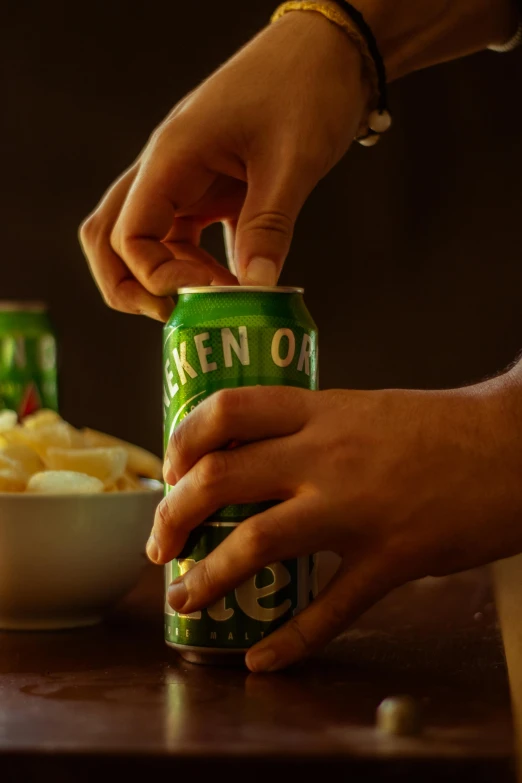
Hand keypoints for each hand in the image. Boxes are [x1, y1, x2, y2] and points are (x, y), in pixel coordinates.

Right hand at [79, 9, 367, 320]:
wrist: (329, 51)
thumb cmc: (306, 88)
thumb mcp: (292, 162)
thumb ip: (269, 228)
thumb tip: (254, 290)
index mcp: (173, 157)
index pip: (129, 233)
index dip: (157, 276)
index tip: (207, 294)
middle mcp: (166, 169)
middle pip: (110, 238)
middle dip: (128, 285)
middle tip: (173, 316)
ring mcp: (184, 178)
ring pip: (144, 239)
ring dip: (166, 277)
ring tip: (211, 303)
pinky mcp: (208, 186)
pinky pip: (183, 235)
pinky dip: (196, 266)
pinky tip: (233, 282)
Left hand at [149, 374, 521, 671]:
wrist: (513, 445)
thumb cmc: (442, 427)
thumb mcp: (365, 409)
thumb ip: (313, 430)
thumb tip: (260, 453)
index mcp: (321, 411)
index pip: (226, 409)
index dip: (183, 439)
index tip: (171, 468)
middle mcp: (326, 455)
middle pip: (220, 478)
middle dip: (174, 514)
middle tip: (162, 542)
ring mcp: (355, 508)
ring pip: (255, 542)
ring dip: (207, 577)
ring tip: (184, 597)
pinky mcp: (391, 558)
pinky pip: (329, 609)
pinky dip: (289, 641)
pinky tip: (262, 658)